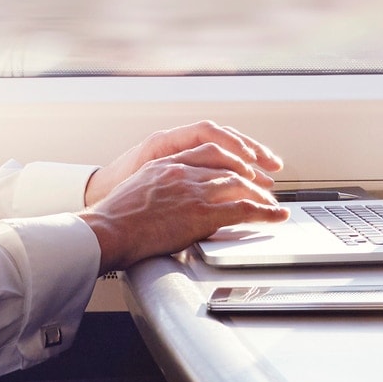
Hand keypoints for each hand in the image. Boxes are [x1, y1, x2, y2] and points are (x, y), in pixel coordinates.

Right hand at [79, 159, 286, 270]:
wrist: (108, 230)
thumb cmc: (114, 220)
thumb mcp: (138, 191)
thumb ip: (160, 188)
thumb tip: (172, 202)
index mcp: (166, 163)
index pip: (209, 151)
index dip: (231, 158)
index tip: (243, 167)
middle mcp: (183, 171)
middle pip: (229, 165)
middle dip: (252, 175)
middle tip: (264, 186)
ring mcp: (193, 190)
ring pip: (240, 184)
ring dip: (262, 195)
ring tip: (273, 204)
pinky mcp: (201, 213)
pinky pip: (242, 209)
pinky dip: (264, 212)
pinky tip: (274, 216)